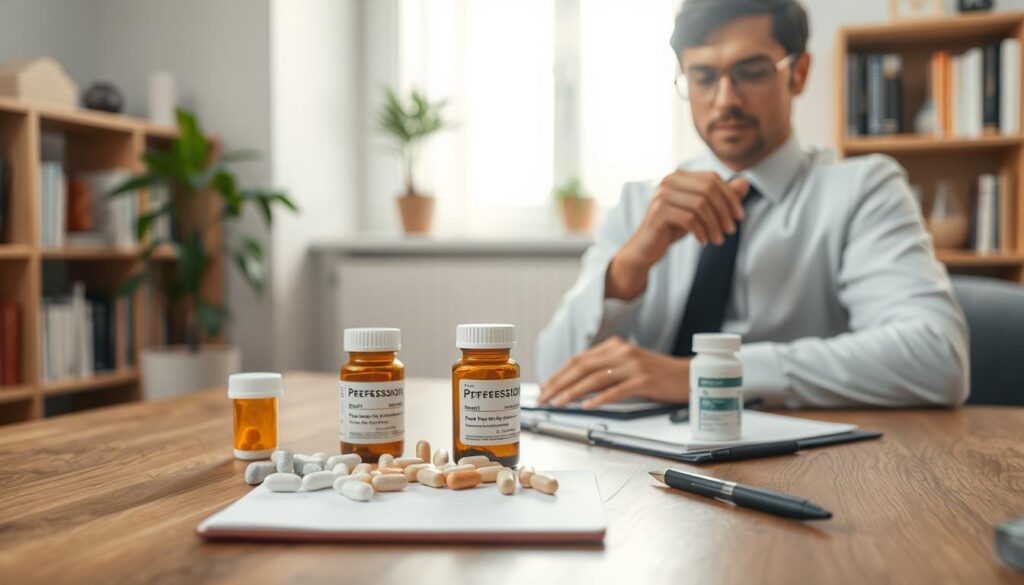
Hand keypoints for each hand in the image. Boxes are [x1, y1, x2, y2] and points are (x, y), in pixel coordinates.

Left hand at [538, 336, 690, 408]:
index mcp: (614, 346)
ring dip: (573, 392)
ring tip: (559, 402)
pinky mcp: (644, 380)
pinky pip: (616, 390)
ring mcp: (633, 365)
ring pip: (595, 378)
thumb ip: (604, 372)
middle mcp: (621, 352)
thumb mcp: (627, 367)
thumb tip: (576, 387)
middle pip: (582, 367)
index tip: (545, 386)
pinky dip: (599, 399)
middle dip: (559, 383)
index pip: (579, 359)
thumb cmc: (656, 375)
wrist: (687, 376)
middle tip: (545, 397)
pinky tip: (587, 406)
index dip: (559, 373)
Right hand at [606, 171, 748, 299]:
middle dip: (724, 211)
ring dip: (714, 225)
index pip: (712, 178)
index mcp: (679, 176)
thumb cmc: (674, 227)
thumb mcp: (700, 212)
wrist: (646, 248)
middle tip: (731, 231)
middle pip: (708, 190)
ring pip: (700, 205)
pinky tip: (704, 242)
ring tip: (718, 240)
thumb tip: (745, 183)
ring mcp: (662, 195)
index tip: (739, 217)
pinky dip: (701, 232)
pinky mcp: (658, 213)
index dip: (730, 197)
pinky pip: (689, 219)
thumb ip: (721, 197)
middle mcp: (668, 181)